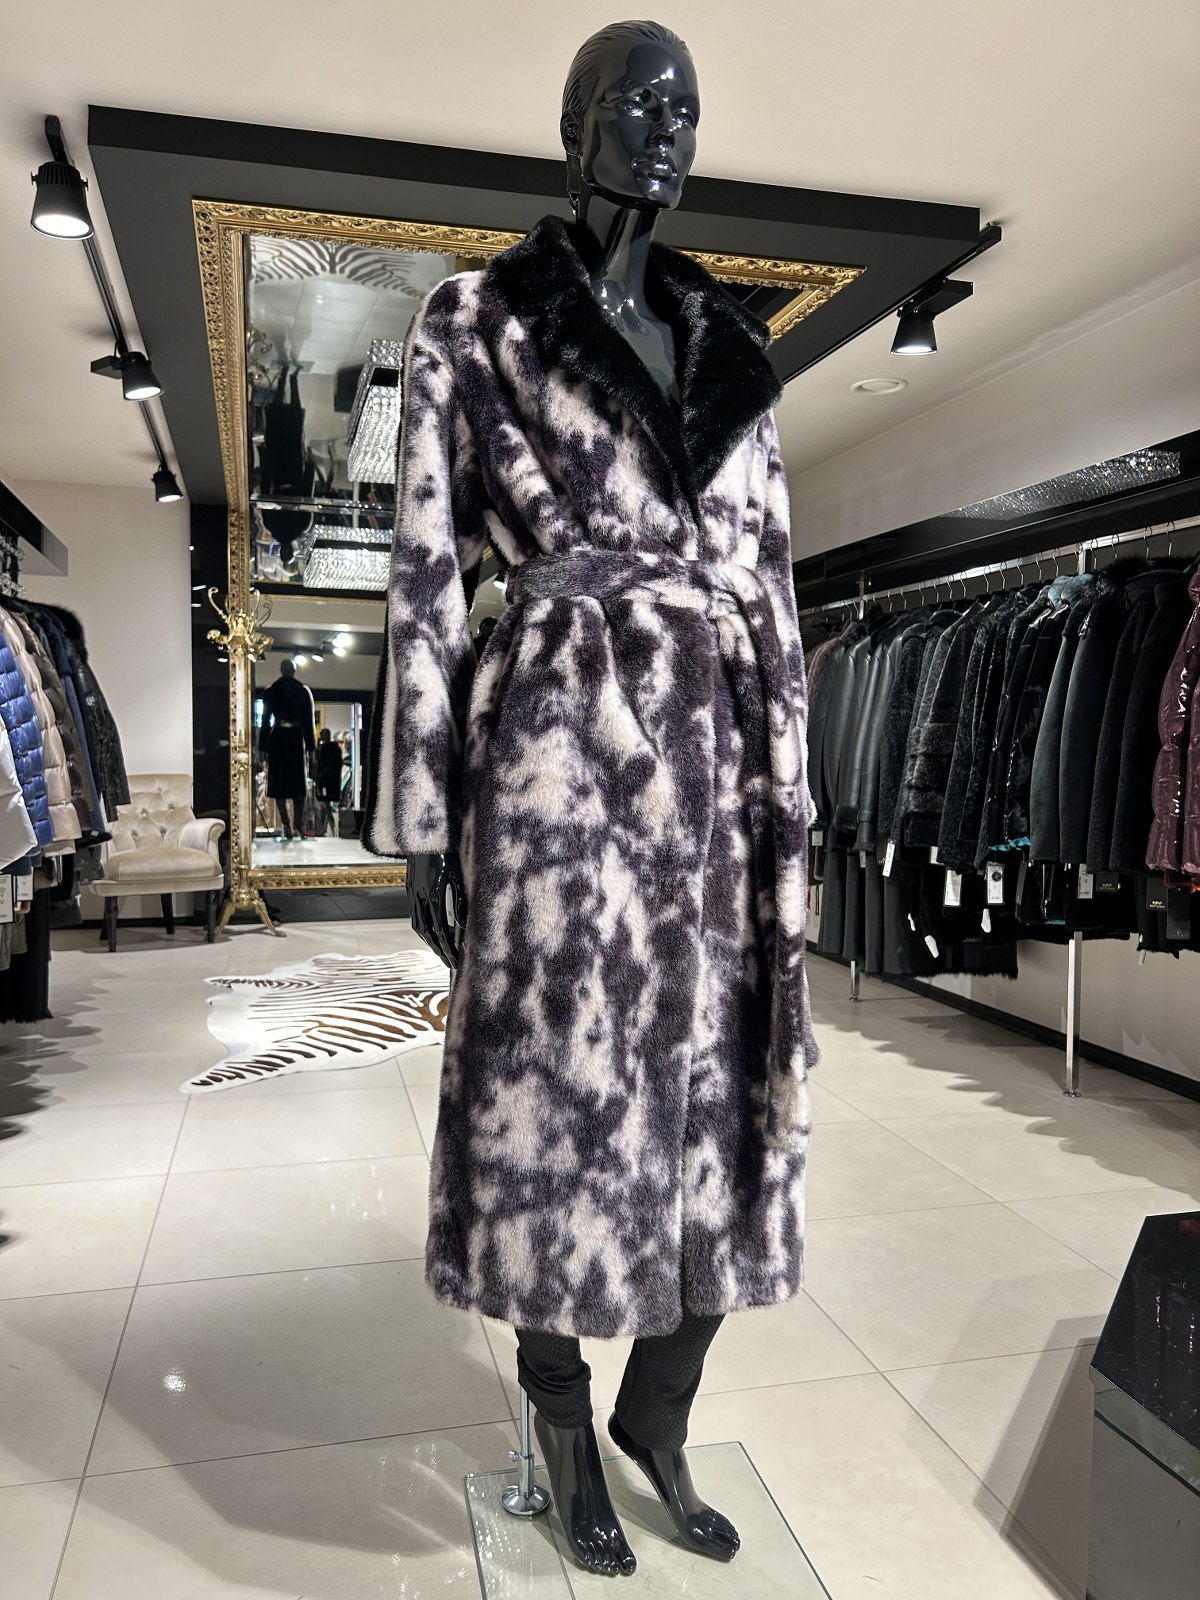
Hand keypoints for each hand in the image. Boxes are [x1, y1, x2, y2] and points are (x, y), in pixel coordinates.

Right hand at [405, 850, 466, 969]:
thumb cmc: (448, 849)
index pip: (440, 928)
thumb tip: (463, 924)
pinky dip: (422, 929)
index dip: (449, 946)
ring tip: (441, 954)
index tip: (457, 960)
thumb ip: (460, 898)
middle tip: (451, 964)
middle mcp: (419, 894)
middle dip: (440, 950)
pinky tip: (430, 935)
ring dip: (429, 942)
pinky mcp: (410, 887)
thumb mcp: (459, 871)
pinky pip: (414, 914)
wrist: (424, 832)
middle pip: (427, 932)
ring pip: (418, 925)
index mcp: (433, 891)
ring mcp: (412, 891)